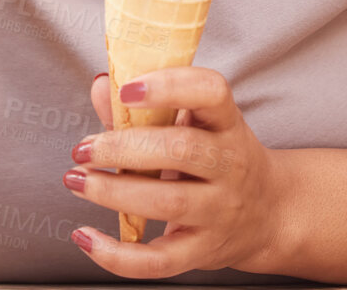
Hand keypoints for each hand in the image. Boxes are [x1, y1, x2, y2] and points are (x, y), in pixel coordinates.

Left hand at [63, 67, 287, 277]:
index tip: (127, 89)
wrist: (268, 214)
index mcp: (227, 123)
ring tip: (78, 180)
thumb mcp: (194, 123)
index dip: (169, 86)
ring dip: (113, 192)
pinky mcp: (202, 250)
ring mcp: (220, 211)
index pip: (211, 92)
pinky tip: (86, 237)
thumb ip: (145, 106)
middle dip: (123, 148)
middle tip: (84, 148)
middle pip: (181, 149)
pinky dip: (117, 254)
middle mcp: (230, 165)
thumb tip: (101, 88)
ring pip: (168, 202)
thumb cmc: (218, 158)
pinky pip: (158, 260)